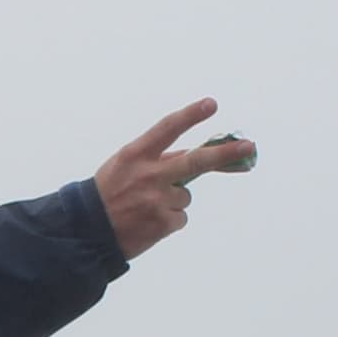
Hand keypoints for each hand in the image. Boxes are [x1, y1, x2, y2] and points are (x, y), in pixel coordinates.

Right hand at [93, 98, 254, 258]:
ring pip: (185, 195)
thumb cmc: (109, 193)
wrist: (88, 232)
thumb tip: (200, 156)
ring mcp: (157, 199)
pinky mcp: (163, 222)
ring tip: (145, 208)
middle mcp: (148, 174)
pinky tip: (147, 222)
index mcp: (135, 154)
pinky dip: (169, 221)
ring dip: (172, 201)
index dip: (190, 115)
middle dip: (225, 154)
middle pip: (195, 161)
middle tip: (248, 147)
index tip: (211, 104)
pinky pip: (181, 217)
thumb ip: (158, 159)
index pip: (167, 129)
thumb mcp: (125, 166)